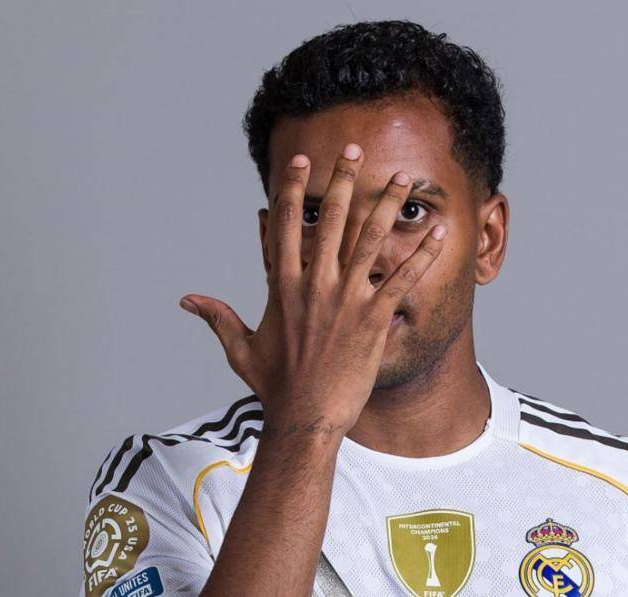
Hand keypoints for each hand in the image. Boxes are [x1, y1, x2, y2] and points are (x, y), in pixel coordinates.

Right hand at [178, 143, 446, 437]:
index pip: (285, 226)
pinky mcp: (373, 318)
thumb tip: (187, 299)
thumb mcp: (240, 349)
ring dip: (389, 204)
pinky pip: (402, 278)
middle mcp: (314, 284)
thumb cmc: (275, 387)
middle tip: (353, 149)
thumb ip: (218, 316)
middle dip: (342, 180)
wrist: (305, 419)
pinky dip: (422, 254)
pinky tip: (440, 232)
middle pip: (329, 220)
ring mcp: (345, 299)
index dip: (292, 190)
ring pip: (370, 239)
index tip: (298, 162)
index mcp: (283, 286)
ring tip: (404, 177)